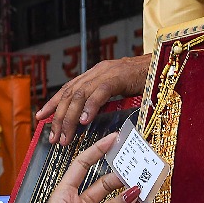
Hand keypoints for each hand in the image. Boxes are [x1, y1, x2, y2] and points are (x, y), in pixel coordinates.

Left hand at [35, 54, 150, 145]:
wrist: (163, 64)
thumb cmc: (144, 79)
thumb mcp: (119, 90)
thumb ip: (104, 99)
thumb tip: (89, 117)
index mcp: (95, 74)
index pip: (68, 89)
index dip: (53, 103)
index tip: (41, 118)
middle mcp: (97, 71)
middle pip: (70, 95)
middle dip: (59, 118)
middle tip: (54, 138)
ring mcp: (107, 72)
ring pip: (80, 95)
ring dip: (70, 118)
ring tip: (66, 137)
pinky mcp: (119, 76)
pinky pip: (100, 93)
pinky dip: (90, 107)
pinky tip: (85, 122)